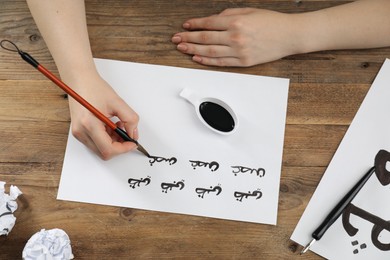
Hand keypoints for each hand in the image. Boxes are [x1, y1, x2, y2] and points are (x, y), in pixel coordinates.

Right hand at [66, 72, 138, 159]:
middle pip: (104, 153)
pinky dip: (106, 139)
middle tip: (128, 133)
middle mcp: (81, 132)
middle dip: (119, 146)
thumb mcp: (118, 102)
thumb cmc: (95, 88)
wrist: (79, 80)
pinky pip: (95, 143)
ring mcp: (78, 133)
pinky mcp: (79, 131)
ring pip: (100, 149)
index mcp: (89, 124)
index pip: (108, 149)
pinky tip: (111, 126)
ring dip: (113, 142)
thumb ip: (130, 119)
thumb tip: (133, 134)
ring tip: (118, 126)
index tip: (133, 142)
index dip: (124, 149)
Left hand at [172, 8, 299, 66]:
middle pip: (205, 38)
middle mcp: (235, 37)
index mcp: (236, 22)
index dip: (194, 24)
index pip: (208, 23)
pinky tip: (197, 58)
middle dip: (188, 38)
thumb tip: (212, 19)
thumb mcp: (249, 11)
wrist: (289, 35)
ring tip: (182, 48)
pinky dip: (207, 60)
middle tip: (176, 39)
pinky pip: (220, 63)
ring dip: (193, 49)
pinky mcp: (243, 62)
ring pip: (210, 51)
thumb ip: (229, 14)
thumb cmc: (271, 22)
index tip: (185, 26)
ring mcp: (239, 51)